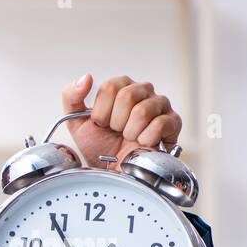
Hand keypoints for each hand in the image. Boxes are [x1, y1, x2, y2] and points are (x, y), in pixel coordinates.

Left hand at [61, 74, 182, 170]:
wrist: (114, 170)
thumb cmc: (99, 146)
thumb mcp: (77, 123)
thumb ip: (72, 97)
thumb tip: (86, 77)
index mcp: (122, 87)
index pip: (110, 87)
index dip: (101, 112)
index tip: (101, 124)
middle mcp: (143, 90)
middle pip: (127, 96)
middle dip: (115, 122)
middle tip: (116, 132)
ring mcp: (161, 104)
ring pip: (142, 111)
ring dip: (130, 132)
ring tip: (129, 138)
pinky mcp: (173, 121)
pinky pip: (159, 124)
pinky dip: (145, 139)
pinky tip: (142, 143)